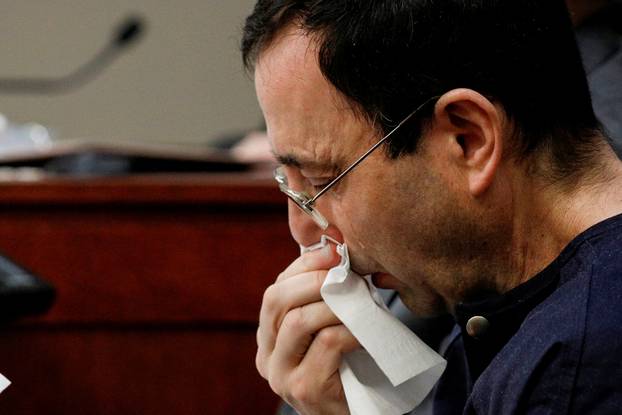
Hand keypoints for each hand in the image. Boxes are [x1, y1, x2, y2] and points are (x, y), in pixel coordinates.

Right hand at [256, 243, 358, 414]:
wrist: (360, 412)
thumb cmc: (346, 367)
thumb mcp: (325, 330)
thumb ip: (320, 301)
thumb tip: (334, 250)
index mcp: (267, 338)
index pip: (275, 290)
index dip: (302, 266)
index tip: (332, 251)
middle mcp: (265, 356)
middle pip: (276, 300)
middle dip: (313, 279)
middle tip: (344, 274)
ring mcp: (280, 375)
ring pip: (299, 321)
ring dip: (334, 305)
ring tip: (358, 302)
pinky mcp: (303, 388)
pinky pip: (327, 342)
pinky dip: (350, 329)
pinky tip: (365, 331)